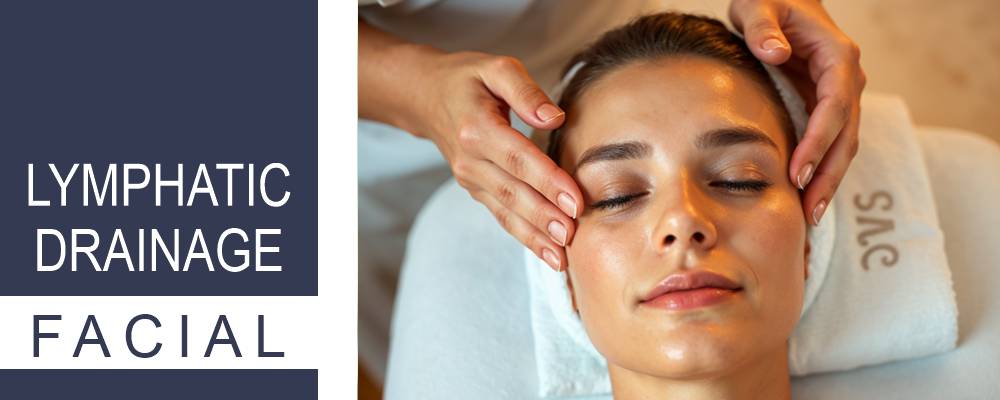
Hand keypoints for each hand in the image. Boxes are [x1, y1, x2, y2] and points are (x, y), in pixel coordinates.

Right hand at [397, 49, 581, 271]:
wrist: (427, 97)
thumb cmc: (469, 79)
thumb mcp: (497, 68)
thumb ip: (526, 91)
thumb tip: (555, 118)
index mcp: (477, 128)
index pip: (518, 158)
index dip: (547, 181)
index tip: (574, 200)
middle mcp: (470, 159)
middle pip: (512, 191)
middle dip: (543, 216)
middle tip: (573, 234)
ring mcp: (470, 179)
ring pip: (506, 211)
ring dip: (535, 235)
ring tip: (561, 256)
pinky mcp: (475, 190)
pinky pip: (502, 216)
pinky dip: (525, 237)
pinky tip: (548, 255)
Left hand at [729, 0, 866, 224]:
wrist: (781, 1)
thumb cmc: (768, 0)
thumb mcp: (758, 4)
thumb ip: (761, 26)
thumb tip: (773, 53)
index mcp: (837, 57)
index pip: (835, 106)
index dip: (820, 141)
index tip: (799, 171)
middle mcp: (846, 79)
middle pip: (846, 135)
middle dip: (829, 175)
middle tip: (808, 211)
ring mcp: (840, 96)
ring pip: (842, 146)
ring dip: (828, 182)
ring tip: (808, 217)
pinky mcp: (826, 108)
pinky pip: (829, 145)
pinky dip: (820, 173)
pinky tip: (805, 201)